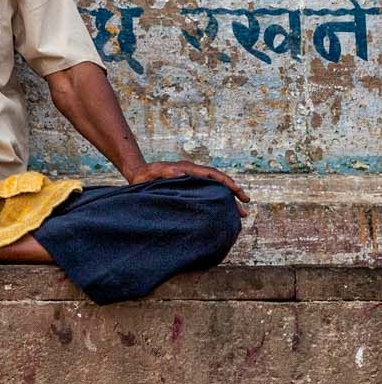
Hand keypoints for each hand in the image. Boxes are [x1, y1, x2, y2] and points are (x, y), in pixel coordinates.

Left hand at [125, 160, 249, 207]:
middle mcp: (192, 174)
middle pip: (217, 181)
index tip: (237, 191)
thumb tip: (181, 173)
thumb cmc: (143, 175)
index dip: (225, 182)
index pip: (211, 174)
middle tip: (246, 206)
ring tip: (241, 214)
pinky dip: (217, 201)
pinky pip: (208, 193)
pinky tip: (224, 212)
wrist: (137, 174)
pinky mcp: (190, 188)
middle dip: (233, 192)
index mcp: (186, 169)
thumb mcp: (151, 173)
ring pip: (214, 189)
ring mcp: (192, 180)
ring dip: (227, 200)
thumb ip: (164, 172)